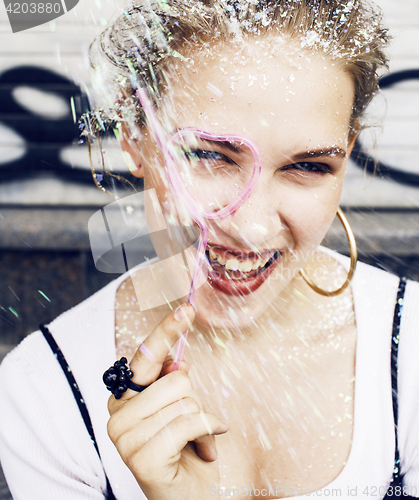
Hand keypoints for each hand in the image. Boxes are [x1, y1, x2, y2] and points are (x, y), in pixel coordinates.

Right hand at [107, 303, 228, 499]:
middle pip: (176, 379)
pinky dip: (207, 433)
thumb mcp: (182, 408)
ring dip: (202, 421)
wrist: (191, 497)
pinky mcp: (140, 458)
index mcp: (125, 397)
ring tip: (195, 442)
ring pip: (185, 400)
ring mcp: (124, 437)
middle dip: (195, 400)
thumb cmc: (187, 449)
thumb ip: (174, 382)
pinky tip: (205, 451)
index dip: (166, 331)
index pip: (145, 356)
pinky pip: (189, 423)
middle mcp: (117, 414)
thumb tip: (178, 361)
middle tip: (192, 425)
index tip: (186, 309)